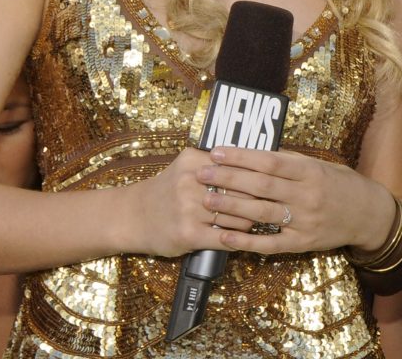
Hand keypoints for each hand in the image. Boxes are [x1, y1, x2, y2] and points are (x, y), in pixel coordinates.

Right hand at [125, 147, 256, 256]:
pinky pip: (225, 239)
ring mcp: (189, 209)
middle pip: (243, 192)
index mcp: (195, 161)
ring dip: (249, 223)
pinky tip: (240, 239)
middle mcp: (191, 182)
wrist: (132, 216)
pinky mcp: (188, 234)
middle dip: (257, 201)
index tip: (268, 184)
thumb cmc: (167, 191)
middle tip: (267, 206)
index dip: (258, 178)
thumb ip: (216, 163)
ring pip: (238, 217)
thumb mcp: (187, 166)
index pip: (240, 168)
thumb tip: (257, 164)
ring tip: (254, 223)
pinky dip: (237, 241)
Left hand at [196, 146, 397, 255]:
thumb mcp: (320, 166)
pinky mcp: (302, 243)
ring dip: (231, 207)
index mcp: (310, 171)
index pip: (270, 161)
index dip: (241, 156)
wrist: (368, 214)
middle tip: (202, 173)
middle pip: (261, 186)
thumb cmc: (341, 185)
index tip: (217, 151)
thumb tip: (256, 153)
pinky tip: (224, 237)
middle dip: (228, 178)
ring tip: (206, 200)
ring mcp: (304, 221)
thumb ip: (290, 162)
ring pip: (261, 213)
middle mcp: (307, 195)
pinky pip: (269, 244)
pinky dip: (245, 241)